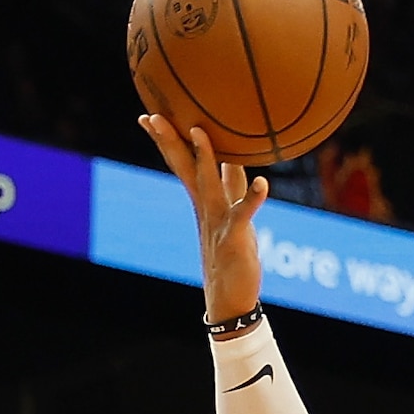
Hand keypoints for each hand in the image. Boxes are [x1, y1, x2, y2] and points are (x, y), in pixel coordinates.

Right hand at [137, 110, 266, 323]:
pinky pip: (244, 213)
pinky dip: (253, 198)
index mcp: (203, 199)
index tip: (150, 115)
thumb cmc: (232, 252)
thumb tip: (236, 155)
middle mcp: (206, 206)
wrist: (229, 299)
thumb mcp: (231, 210)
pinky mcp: (236, 235)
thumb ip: (231, 183)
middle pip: (184, 167)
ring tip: (199, 131)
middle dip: (169, 140)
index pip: (180, 162)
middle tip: (154, 116)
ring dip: (203, 156)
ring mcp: (218, 219)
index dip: (166, 139)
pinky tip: (263, 182)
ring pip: (207, 182)